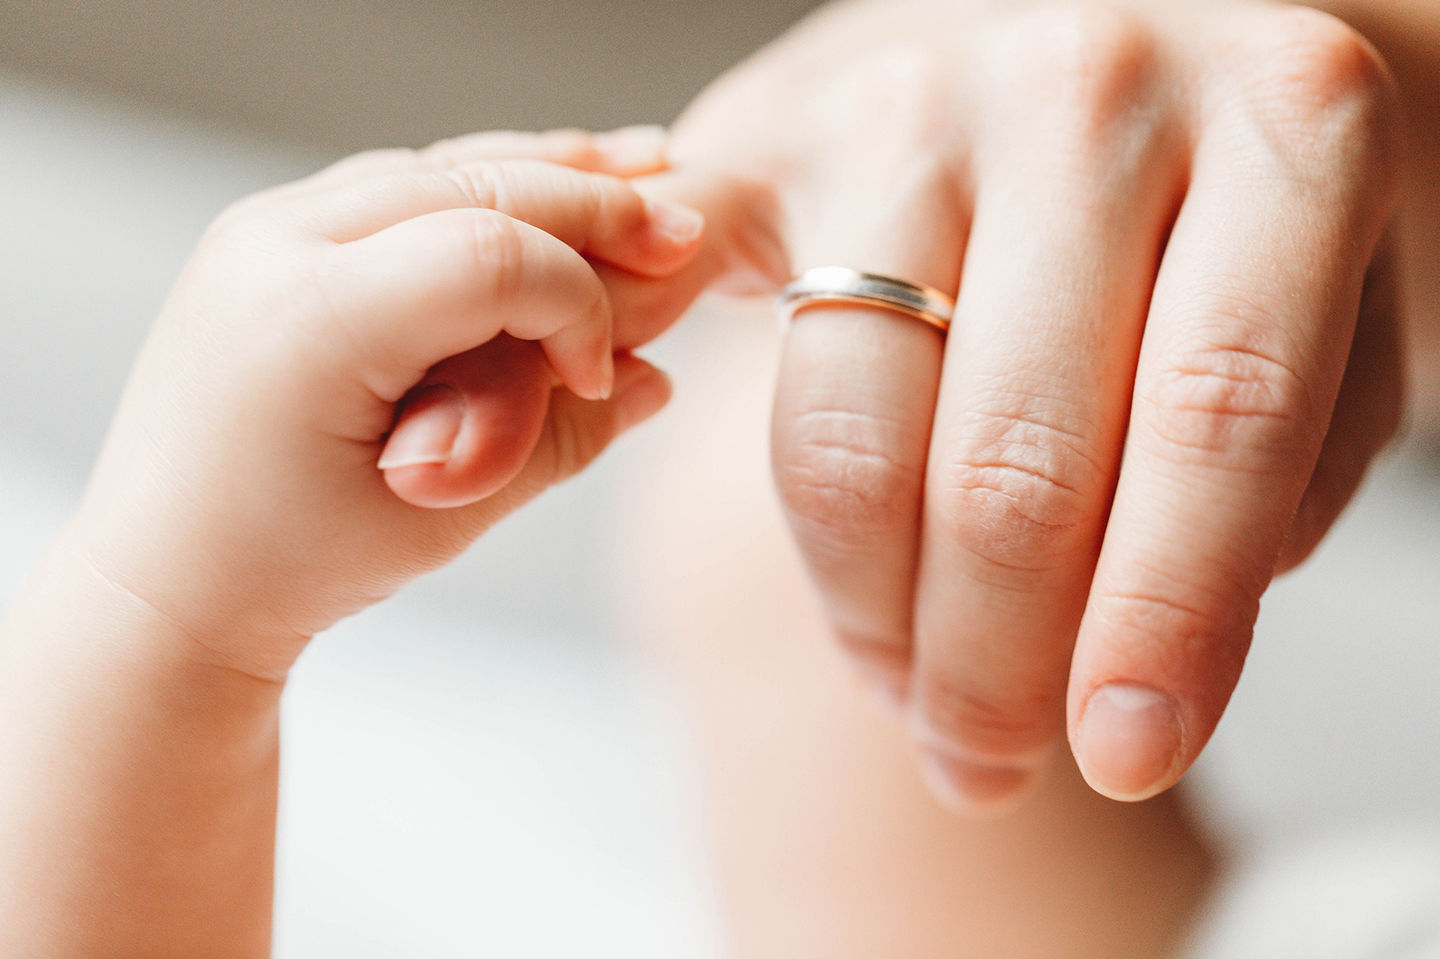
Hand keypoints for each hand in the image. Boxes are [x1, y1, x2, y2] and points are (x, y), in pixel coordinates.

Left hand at [65, 128, 703, 682]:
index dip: (578, 304)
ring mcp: (265, 228)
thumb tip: (652, 382)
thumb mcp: (443, 518)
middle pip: (477, 182)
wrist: (163, 579)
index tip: (600, 375)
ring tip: (635, 177)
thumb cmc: (285, 566)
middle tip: (680, 227)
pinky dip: (483, 187)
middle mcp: (275, 246)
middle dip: (592, 205)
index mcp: (309, 322)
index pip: (495, 256)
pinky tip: (542, 187)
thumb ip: (559, 439)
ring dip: (545, 175)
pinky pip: (400, 184)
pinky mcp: (272, 235)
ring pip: (442, 166)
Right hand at [668, 0, 1403, 807]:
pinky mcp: (772, 133)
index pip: (1219, 413)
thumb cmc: (1235, 196)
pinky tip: (847, 588)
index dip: (1160, 618)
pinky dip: (784, 509)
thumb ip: (1275, 476)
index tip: (1122, 755)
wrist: (1117, 18)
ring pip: (854, 436)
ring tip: (920, 691)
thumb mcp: (1335, 311)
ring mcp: (910, 95)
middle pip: (1014, 454)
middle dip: (992, 666)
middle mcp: (1090, 80)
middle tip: (988, 765)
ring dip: (879, 616)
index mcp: (1287, 116)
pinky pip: (750, 373)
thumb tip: (1117, 658)